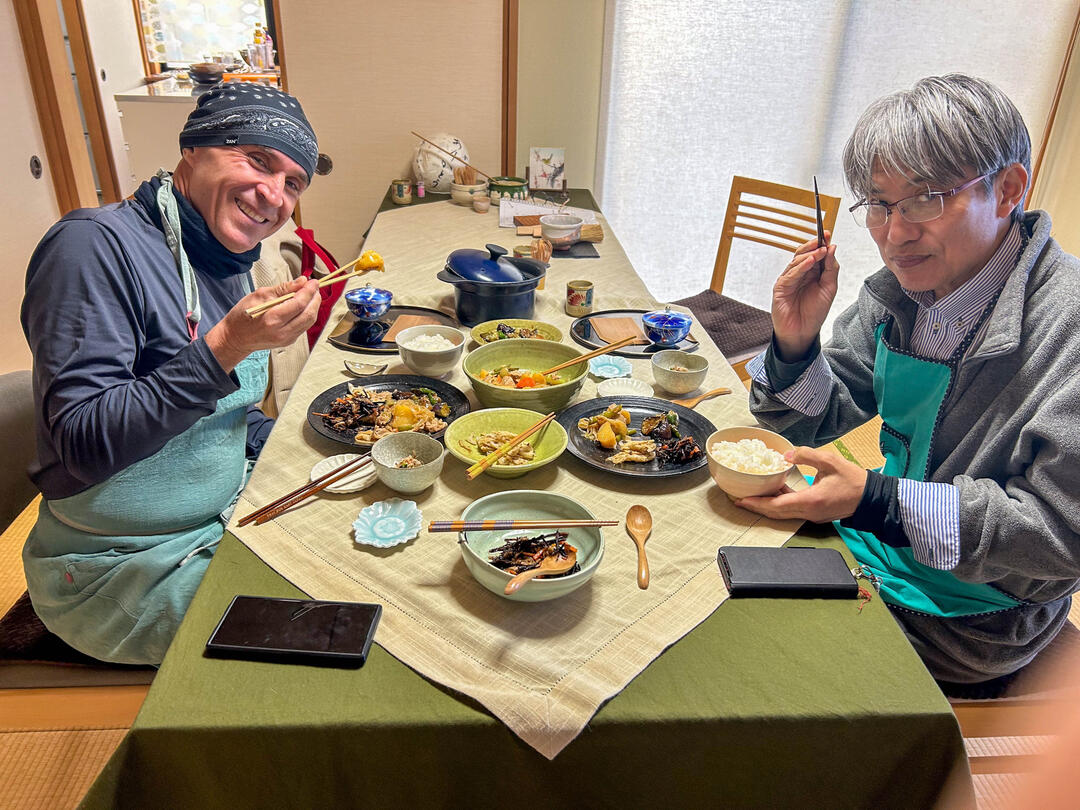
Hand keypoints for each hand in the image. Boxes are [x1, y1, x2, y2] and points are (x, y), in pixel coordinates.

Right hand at [205, 277, 320, 371]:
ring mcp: (287, 339)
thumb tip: (301, 281)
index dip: (309, 290)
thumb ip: (282, 289)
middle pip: (309, 314)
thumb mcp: (259, 296)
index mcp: (272, 319)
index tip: (313, 281)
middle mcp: (282, 331)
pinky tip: (304, 305)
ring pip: (309, 321)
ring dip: (314, 306)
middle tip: (314, 287)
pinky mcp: (289, 341)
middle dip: (315, 298)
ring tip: (311, 294)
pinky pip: (304, 326)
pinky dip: (308, 314)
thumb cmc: (243, 316)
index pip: (299, 304)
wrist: (235, 338)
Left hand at [734, 446, 865, 522]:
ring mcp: (812, 515)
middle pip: (776, 512)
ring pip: (783, 513)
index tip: (741, 500)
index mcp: (810, 501)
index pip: (777, 505)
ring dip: (766, 505)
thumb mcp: (830, 461)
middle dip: (755, 506)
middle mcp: (808, 512)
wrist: (872, 498)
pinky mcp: (815, 514)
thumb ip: (806, 455)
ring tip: (750, 495)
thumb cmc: (854, 480)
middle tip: (738, 499)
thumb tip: (786, 453)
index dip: (757, 503)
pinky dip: (780, 503)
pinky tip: (774, 490)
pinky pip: (792, 510)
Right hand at [771, 232, 838, 360]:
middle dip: (814, 245)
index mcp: (811, 273)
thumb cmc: (814, 313)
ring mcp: (789, 280)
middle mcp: (799, 274)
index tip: (828, 234)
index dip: (821, 243)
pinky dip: (800, 267)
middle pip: (804, 254)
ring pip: (796, 261)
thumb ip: (831, 269)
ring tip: (820, 250)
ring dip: (809, 254)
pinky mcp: (781, 288)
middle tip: (824, 238)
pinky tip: (810, 262)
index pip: (815, 254)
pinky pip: (790, 274)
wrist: (803, 332)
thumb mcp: (829, 288)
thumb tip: (832, 249)